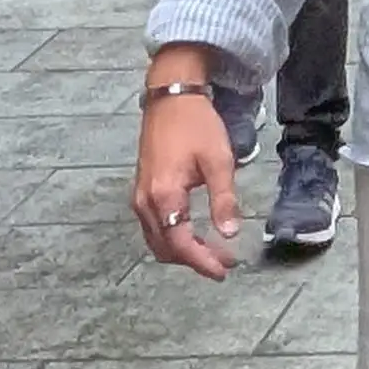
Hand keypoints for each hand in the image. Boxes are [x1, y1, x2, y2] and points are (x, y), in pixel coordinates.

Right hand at [131, 80, 240, 279]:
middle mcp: (145, 202)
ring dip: (182, 250)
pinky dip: (172, 237)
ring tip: (212, 250)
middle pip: (165, 248)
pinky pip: (153, 227)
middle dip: (193, 259)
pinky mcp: (141, 190)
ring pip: (156, 240)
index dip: (201, 262)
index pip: (180, 244)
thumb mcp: (219, 159)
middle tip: (224, 261)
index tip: (223, 272)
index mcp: (164, 196)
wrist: (171, 96)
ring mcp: (139, 197)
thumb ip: (223, 199)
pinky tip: (192, 232)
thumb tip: (229, 234)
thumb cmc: (197, 125)